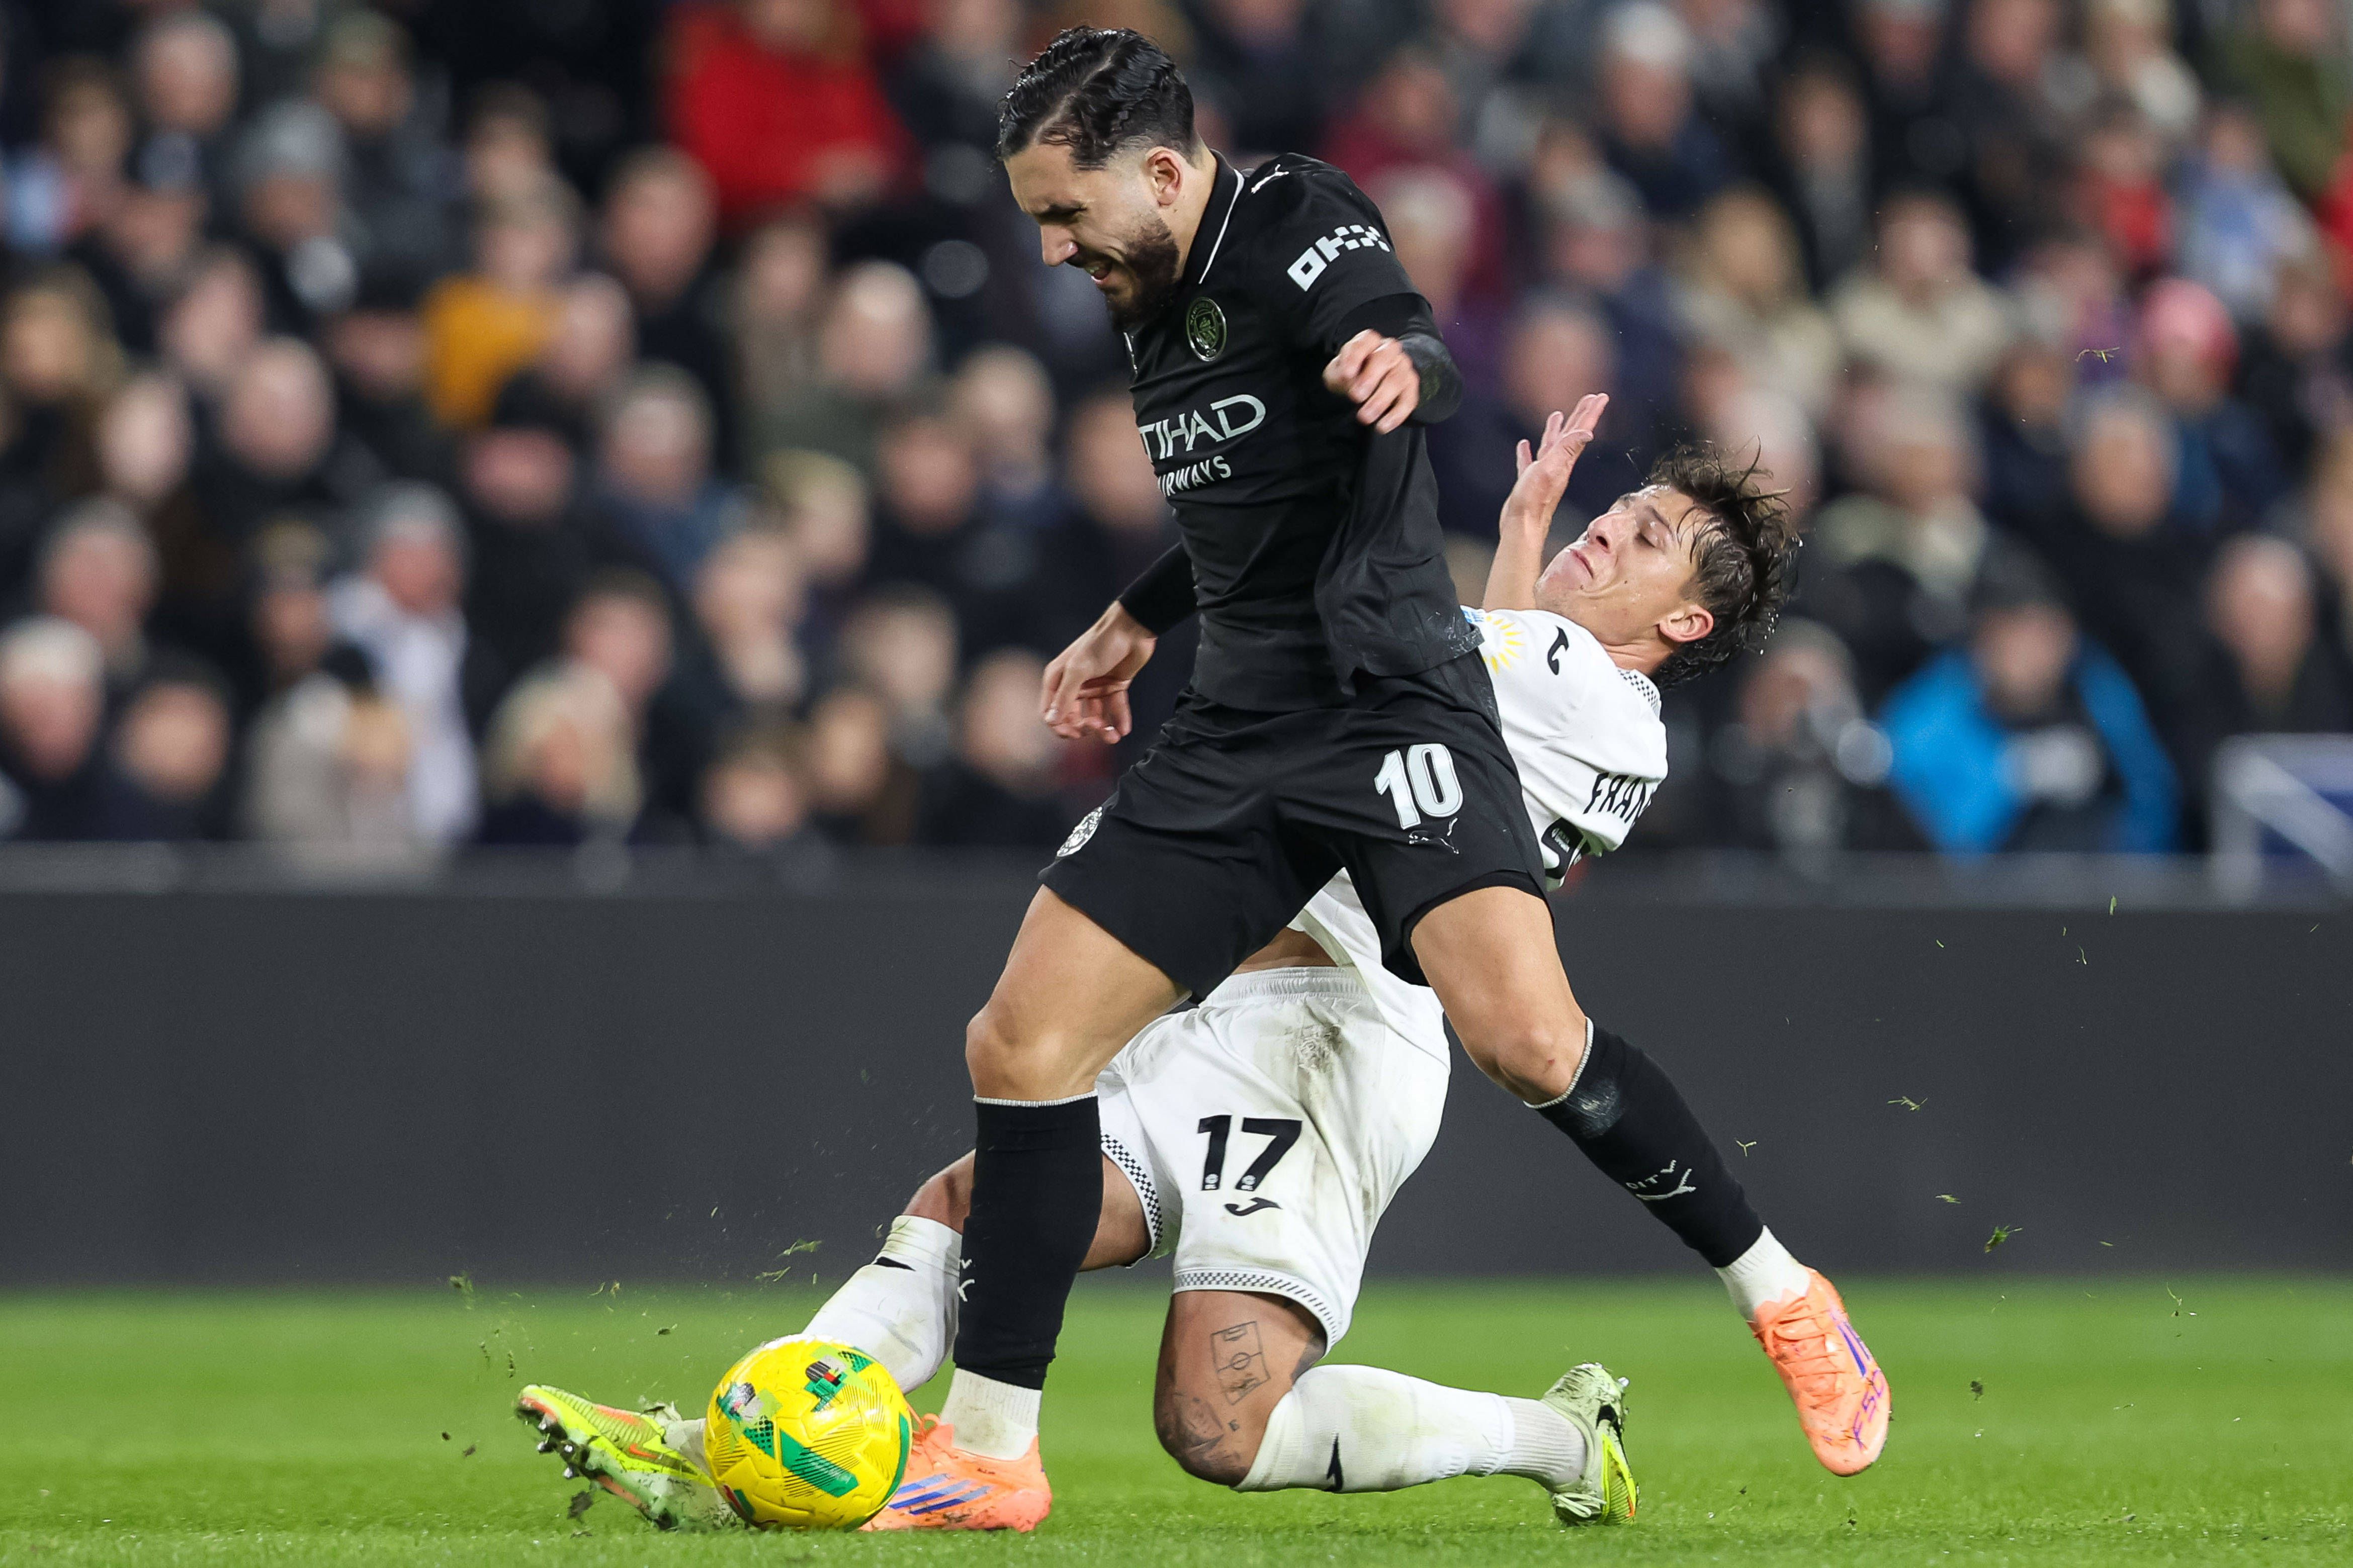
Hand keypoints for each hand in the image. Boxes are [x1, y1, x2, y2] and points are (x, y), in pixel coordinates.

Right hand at [1041, 603, 1157, 742]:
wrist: (1132, 628)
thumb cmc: (1101, 643)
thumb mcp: (1079, 669)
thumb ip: (1065, 696)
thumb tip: (1051, 721)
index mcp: (1058, 678)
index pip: (1050, 711)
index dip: (1059, 726)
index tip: (1074, 734)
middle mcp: (1074, 684)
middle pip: (1072, 717)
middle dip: (1083, 728)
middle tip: (1096, 728)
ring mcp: (1094, 686)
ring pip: (1095, 716)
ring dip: (1102, 729)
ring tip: (1113, 736)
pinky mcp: (1113, 686)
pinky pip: (1114, 708)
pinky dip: (1119, 720)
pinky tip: (1123, 730)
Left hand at [1322, 330, 1419, 433]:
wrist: (1366, 386)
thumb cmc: (1350, 375)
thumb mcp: (1337, 373)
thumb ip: (1339, 374)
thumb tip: (1348, 381)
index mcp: (1370, 342)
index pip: (1366, 341)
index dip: (1355, 356)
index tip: (1345, 374)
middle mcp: (1389, 351)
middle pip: (1384, 359)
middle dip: (1369, 378)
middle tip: (1355, 396)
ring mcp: (1403, 368)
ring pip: (1397, 380)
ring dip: (1380, 400)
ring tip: (1364, 417)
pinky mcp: (1411, 388)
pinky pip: (1409, 400)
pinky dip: (1396, 415)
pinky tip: (1381, 427)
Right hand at [1502, 394, 1607, 536]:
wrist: (1522, 525)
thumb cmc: (1534, 499)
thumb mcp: (1551, 469)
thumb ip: (1567, 450)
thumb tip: (1588, 432)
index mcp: (1564, 459)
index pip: (1581, 430)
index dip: (1591, 412)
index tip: (1600, 396)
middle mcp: (1557, 464)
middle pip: (1572, 434)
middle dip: (1581, 415)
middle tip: (1590, 399)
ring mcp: (1544, 473)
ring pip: (1552, 445)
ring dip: (1556, 430)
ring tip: (1557, 415)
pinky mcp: (1530, 482)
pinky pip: (1531, 461)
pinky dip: (1528, 452)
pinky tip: (1524, 446)